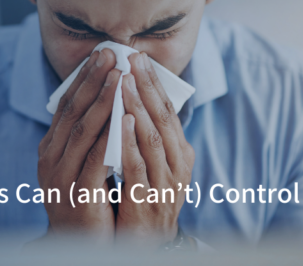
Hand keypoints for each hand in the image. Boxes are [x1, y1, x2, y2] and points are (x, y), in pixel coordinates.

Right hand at [36, 49, 120, 243]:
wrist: (80, 246)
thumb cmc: (88, 200)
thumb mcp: (81, 164)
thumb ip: (88, 136)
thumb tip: (108, 99)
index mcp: (51, 149)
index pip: (66, 105)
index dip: (83, 79)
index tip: (101, 54)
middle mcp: (51, 159)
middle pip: (72, 111)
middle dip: (92, 81)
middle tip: (109, 54)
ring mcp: (62, 177)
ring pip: (81, 131)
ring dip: (101, 101)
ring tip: (118, 76)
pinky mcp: (79, 194)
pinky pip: (94, 159)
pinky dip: (108, 135)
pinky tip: (124, 117)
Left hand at [116, 52, 194, 247]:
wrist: (147, 244)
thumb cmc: (147, 199)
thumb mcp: (155, 164)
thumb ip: (149, 136)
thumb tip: (134, 99)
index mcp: (180, 153)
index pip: (168, 111)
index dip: (154, 84)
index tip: (139, 58)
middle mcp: (178, 165)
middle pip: (164, 119)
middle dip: (148, 87)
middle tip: (134, 59)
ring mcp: (165, 183)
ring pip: (153, 138)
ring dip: (138, 108)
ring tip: (125, 81)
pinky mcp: (148, 200)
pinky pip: (139, 167)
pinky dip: (131, 143)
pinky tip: (122, 122)